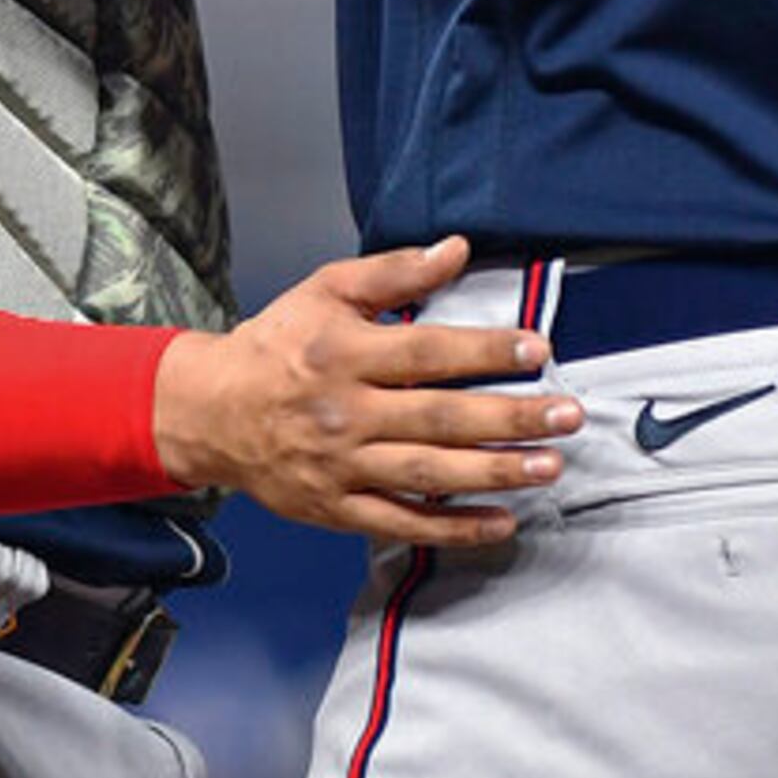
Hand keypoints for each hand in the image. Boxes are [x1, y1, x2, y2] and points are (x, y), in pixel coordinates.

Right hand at [152, 236, 580, 546]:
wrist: (209, 412)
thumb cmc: (276, 346)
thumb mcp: (325, 290)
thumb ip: (394, 271)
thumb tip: (457, 250)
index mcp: (343, 352)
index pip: (426, 352)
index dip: (485, 350)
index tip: (537, 350)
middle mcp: (345, 412)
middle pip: (438, 418)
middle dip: (510, 418)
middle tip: (567, 416)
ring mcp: (341, 466)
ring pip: (428, 475)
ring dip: (494, 473)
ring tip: (549, 466)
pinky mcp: (337, 509)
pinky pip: (403, 523)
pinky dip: (453, 528)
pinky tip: (501, 522)